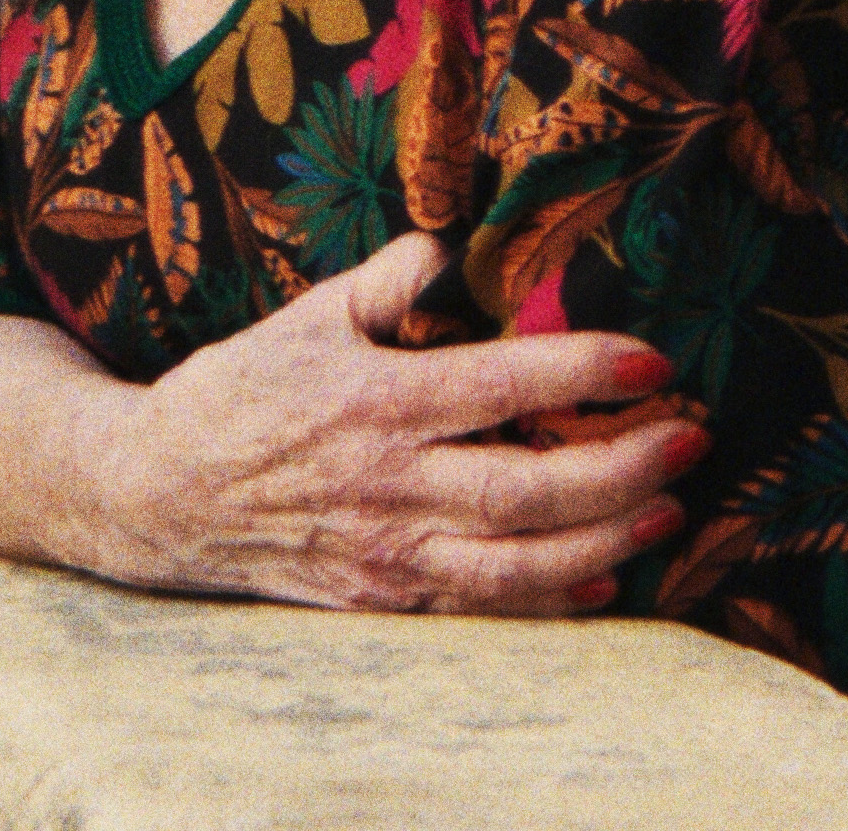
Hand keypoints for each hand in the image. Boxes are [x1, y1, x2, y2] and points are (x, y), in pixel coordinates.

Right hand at [78, 233, 702, 615]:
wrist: (155, 494)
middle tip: (692, 438)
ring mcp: (389, 549)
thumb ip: (389, 282)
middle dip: (626, 464)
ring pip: (520, 559)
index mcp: (377, 398)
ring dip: (608, 538)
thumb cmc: (237, 392)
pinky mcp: (383, 596)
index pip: (506, 383)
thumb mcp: (307, 317)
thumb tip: (454, 241)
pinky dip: (552, 597)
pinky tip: (606, 577)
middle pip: (533, 486)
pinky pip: (485, 605)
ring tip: (669, 509)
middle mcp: (391, 481)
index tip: (655, 360)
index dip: (587, 371)